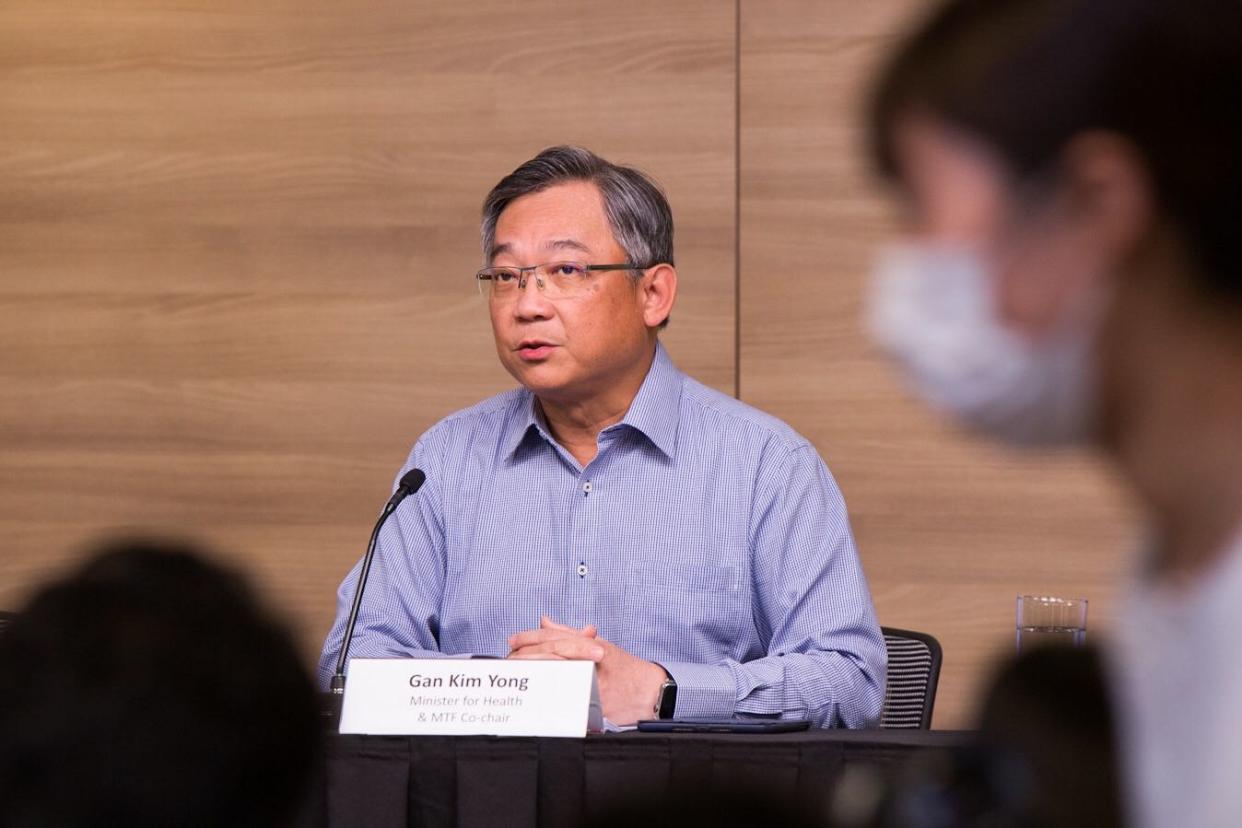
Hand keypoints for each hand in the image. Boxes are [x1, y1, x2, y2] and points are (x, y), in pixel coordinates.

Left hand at [507, 616, 666, 724]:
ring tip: (515, 672)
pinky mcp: (591, 705)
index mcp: (588, 646)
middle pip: (549, 655)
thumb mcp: (599, 645)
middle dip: (525, 654)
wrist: (650, 692)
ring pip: (552, 675)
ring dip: (532, 673)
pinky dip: (546, 695)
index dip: (530, 637)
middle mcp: (588, 662)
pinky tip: (532, 694)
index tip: (514, 639)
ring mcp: (589, 684)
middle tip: (509, 656)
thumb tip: (544, 622)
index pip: (553, 638)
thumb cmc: (625, 669)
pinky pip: (563, 700)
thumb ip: (568, 634)